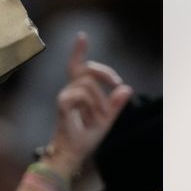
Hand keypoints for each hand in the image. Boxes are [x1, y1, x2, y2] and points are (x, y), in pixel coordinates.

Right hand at [43, 32, 132, 178]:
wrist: (73, 154)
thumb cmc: (85, 138)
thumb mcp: (106, 119)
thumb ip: (116, 105)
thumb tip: (127, 88)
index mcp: (79, 92)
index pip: (78, 67)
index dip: (78, 51)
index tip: (81, 36)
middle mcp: (70, 91)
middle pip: (88, 69)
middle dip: (105, 73)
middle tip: (118, 84)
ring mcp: (65, 96)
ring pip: (89, 84)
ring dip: (100, 101)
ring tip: (97, 118)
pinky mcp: (62, 104)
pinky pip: (83, 95)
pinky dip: (91, 106)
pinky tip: (87, 119)